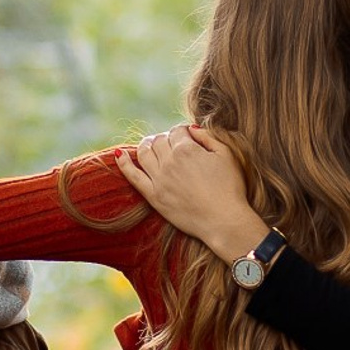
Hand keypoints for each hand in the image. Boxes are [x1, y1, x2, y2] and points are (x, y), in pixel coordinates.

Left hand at [115, 124, 270, 264]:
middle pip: (159, 140)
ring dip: (145, 144)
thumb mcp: (227, 155)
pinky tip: (119, 155)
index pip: (177, 131)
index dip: (183, 132)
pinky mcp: (154, 197)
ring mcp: (159, 180)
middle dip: (166, 138)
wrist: (224, 221)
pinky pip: (133, 176)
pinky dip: (124, 163)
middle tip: (173, 144)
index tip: (188, 137)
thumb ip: (209, 136)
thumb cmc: (231, 188)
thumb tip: (192, 128)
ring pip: (144, 153)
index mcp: (187, 149)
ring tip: (149, 144)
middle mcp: (169, 162)